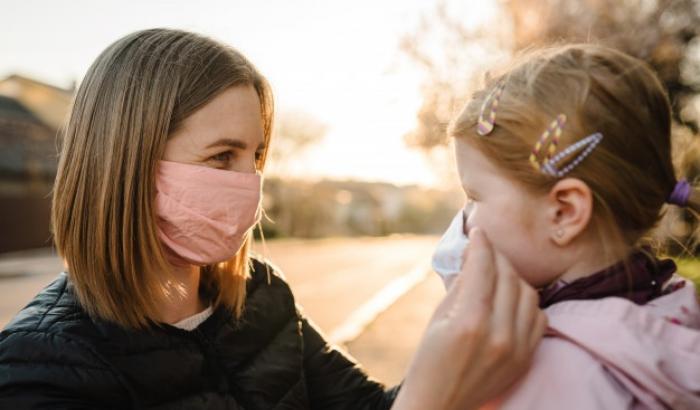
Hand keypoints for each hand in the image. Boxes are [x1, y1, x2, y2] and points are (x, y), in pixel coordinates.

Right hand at [392, 228, 546, 409]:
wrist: (440, 404)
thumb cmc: (429, 359)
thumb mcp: (437, 318)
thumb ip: (461, 285)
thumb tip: (474, 255)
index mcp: (469, 322)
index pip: (483, 268)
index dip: (481, 244)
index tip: (478, 233)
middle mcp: (498, 334)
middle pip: (508, 276)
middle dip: (496, 256)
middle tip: (485, 250)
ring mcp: (517, 349)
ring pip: (528, 293)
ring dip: (512, 277)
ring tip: (496, 275)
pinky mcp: (527, 358)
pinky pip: (539, 316)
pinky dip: (526, 302)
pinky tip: (510, 300)